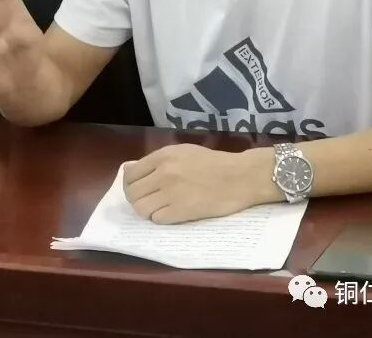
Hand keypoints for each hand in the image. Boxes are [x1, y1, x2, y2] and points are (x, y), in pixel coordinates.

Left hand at [123, 144, 275, 223]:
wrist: (240, 177)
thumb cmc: (213, 163)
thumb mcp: (182, 152)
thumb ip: (156, 161)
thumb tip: (130, 170)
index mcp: (163, 156)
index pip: (130, 174)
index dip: (130, 184)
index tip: (138, 189)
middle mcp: (164, 174)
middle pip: (133, 193)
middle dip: (136, 199)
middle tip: (148, 201)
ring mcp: (172, 193)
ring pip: (141, 209)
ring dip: (147, 211)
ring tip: (158, 208)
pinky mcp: (182, 211)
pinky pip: (157, 219)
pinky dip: (161, 218)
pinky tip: (171, 213)